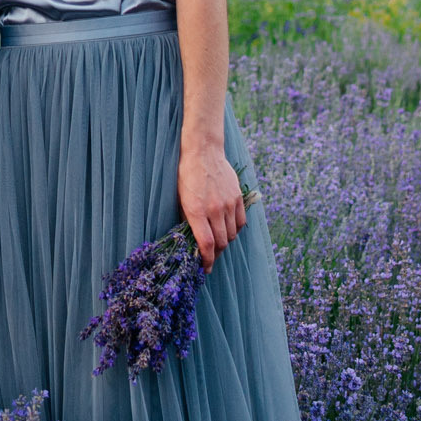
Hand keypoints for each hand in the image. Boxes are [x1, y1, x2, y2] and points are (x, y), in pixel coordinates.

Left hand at [177, 145, 245, 270]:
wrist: (203, 151)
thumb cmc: (186, 174)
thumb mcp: (179, 198)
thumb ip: (187, 219)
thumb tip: (192, 239)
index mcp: (196, 210)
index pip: (205, 244)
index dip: (206, 261)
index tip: (205, 269)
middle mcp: (214, 209)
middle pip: (220, 243)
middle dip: (214, 254)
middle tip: (209, 256)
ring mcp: (229, 203)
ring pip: (231, 234)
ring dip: (224, 242)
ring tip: (217, 242)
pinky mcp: (238, 197)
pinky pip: (240, 222)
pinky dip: (235, 230)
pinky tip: (227, 229)